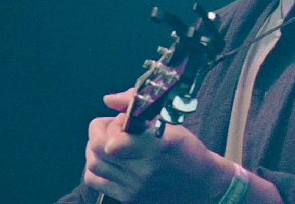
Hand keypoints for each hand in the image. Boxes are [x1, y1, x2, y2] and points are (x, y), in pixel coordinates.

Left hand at [82, 89, 234, 203]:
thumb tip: (109, 99)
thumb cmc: (187, 149)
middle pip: (97, 149)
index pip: (112, 143)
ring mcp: (134, 187)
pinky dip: (94, 168)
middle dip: (100, 131)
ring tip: (110, 142)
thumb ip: (137, 105)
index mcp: (157, 146)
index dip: (109, 126)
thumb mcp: (171, 121)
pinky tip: (109, 160)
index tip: (122, 119)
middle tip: (114, 127)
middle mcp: (143, 170)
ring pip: (92, 165)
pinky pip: (94, 181)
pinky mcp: (129, 198)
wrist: (202, 184)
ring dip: (95, 149)